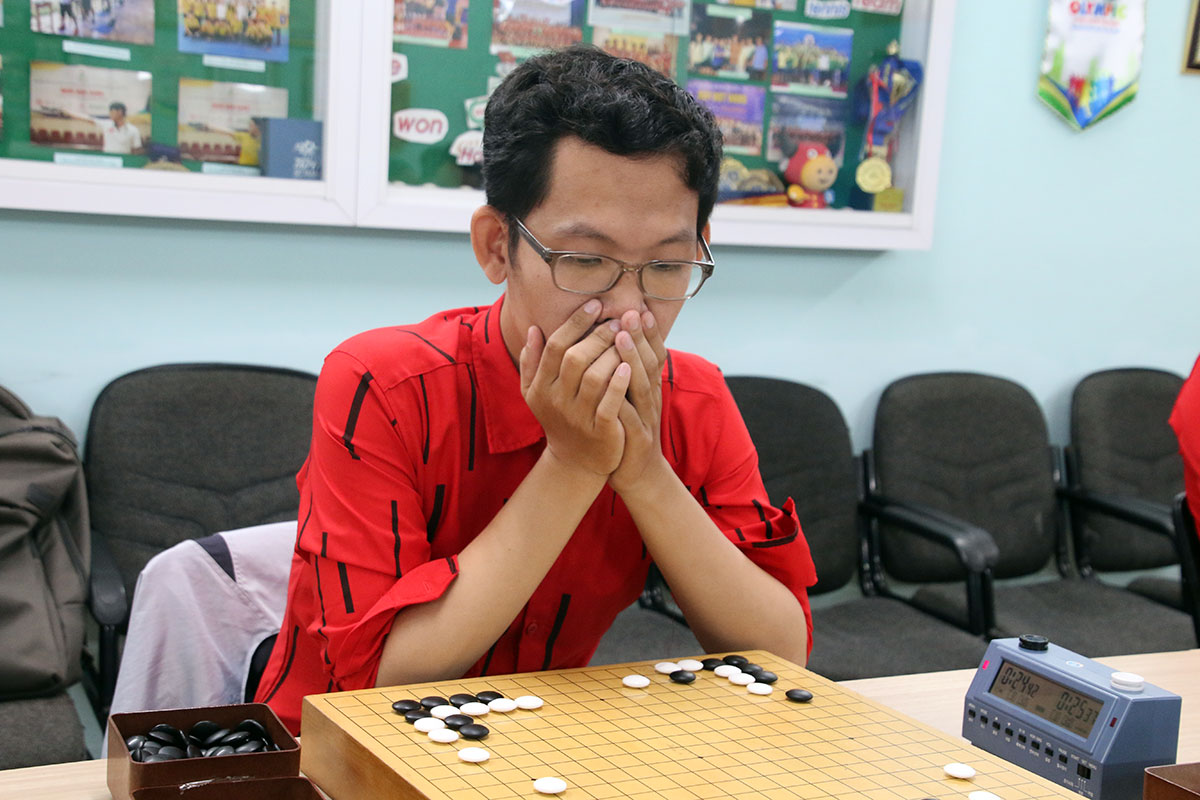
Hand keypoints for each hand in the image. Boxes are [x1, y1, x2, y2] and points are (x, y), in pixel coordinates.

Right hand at [520, 299, 631, 477]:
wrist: (576, 462)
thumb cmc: (559, 418)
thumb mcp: (537, 393)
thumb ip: (532, 361)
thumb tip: (533, 328)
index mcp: (540, 386)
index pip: (556, 346)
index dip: (576, 322)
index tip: (596, 304)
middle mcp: (556, 400)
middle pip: (575, 358)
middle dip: (598, 335)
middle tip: (617, 319)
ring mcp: (577, 416)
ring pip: (594, 377)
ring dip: (611, 354)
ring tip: (626, 338)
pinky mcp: (600, 431)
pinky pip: (610, 403)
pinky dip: (619, 383)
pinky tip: (629, 366)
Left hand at [609, 309, 668, 495]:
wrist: (637, 474)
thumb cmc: (627, 431)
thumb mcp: (630, 400)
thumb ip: (626, 374)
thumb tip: (617, 342)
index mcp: (648, 389)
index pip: (652, 355)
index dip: (648, 333)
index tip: (639, 309)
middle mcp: (650, 400)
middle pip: (649, 364)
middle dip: (640, 337)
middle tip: (631, 312)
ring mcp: (645, 419)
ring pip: (640, 385)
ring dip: (632, 358)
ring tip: (621, 337)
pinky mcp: (636, 439)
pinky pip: (627, 415)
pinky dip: (619, 397)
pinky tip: (611, 382)